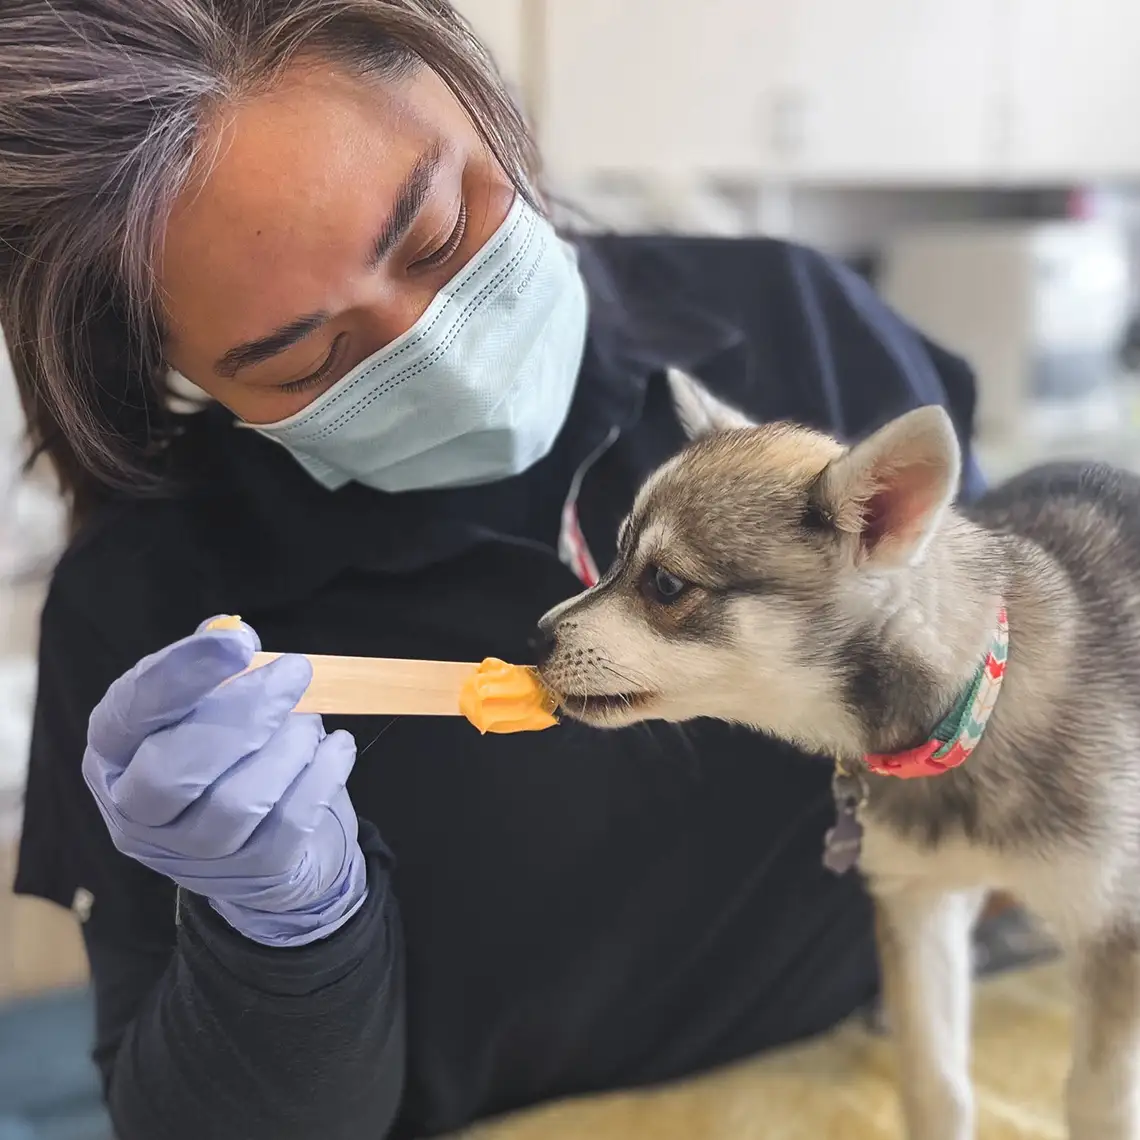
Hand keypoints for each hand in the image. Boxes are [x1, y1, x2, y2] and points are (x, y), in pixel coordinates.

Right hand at [82, 618, 366, 946]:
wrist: (264, 848)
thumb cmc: (229, 756)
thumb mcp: (210, 708)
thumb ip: (217, 669)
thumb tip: (235, 633)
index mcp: (115, 754)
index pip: (131, 713)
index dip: (182, 673)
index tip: (239, 643)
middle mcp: (136, 811)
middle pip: (177, 769)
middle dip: (246, 712)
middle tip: (296, 672)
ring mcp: (190, 854)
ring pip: (237, 801)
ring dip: (289, 746)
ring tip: (310, 722)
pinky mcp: (250, 874)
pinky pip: (289, 824)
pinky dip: (323, 776)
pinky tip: (338, 748)